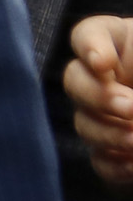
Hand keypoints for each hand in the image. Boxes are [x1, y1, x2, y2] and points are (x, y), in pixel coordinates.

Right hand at [67, 14, 132, 185]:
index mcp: (121, 44)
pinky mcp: (113, 150)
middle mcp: (104, 79)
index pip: (88, 35)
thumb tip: (123, 92)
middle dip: (98, 96)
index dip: (89, 47)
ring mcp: (104, 115)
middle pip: (74, 80)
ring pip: (84, 123)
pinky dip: (116, 165)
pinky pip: (100, 160)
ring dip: (109, 134)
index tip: (104, 63)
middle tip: (131, 108)